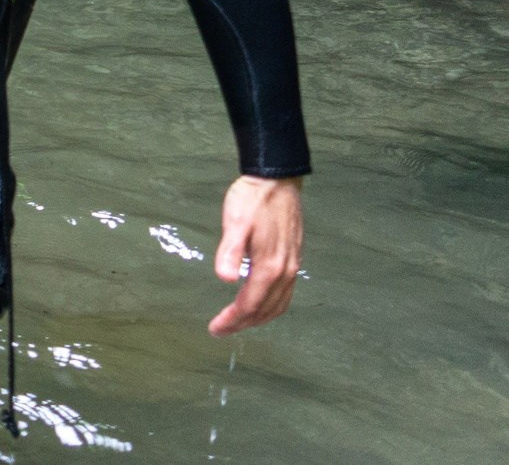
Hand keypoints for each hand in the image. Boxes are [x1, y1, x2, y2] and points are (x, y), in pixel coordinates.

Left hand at [210, 175, 302, 334]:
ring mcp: (292, 265)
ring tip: (239, 322)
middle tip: (222, 329)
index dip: (232, 320)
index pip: (250, 304)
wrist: (277, 179)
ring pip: (279, 304)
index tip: (215, 328)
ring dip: (259, 317)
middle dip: (244, 323)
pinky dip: (272, 305)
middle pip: (265, 309)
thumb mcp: (235, 222)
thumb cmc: (253, 199)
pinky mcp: (293, 258)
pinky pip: (286, 293)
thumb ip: (230, 251)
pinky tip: (260, 301)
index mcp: (270, 266)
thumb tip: (226, 280)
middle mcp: (285, 271)